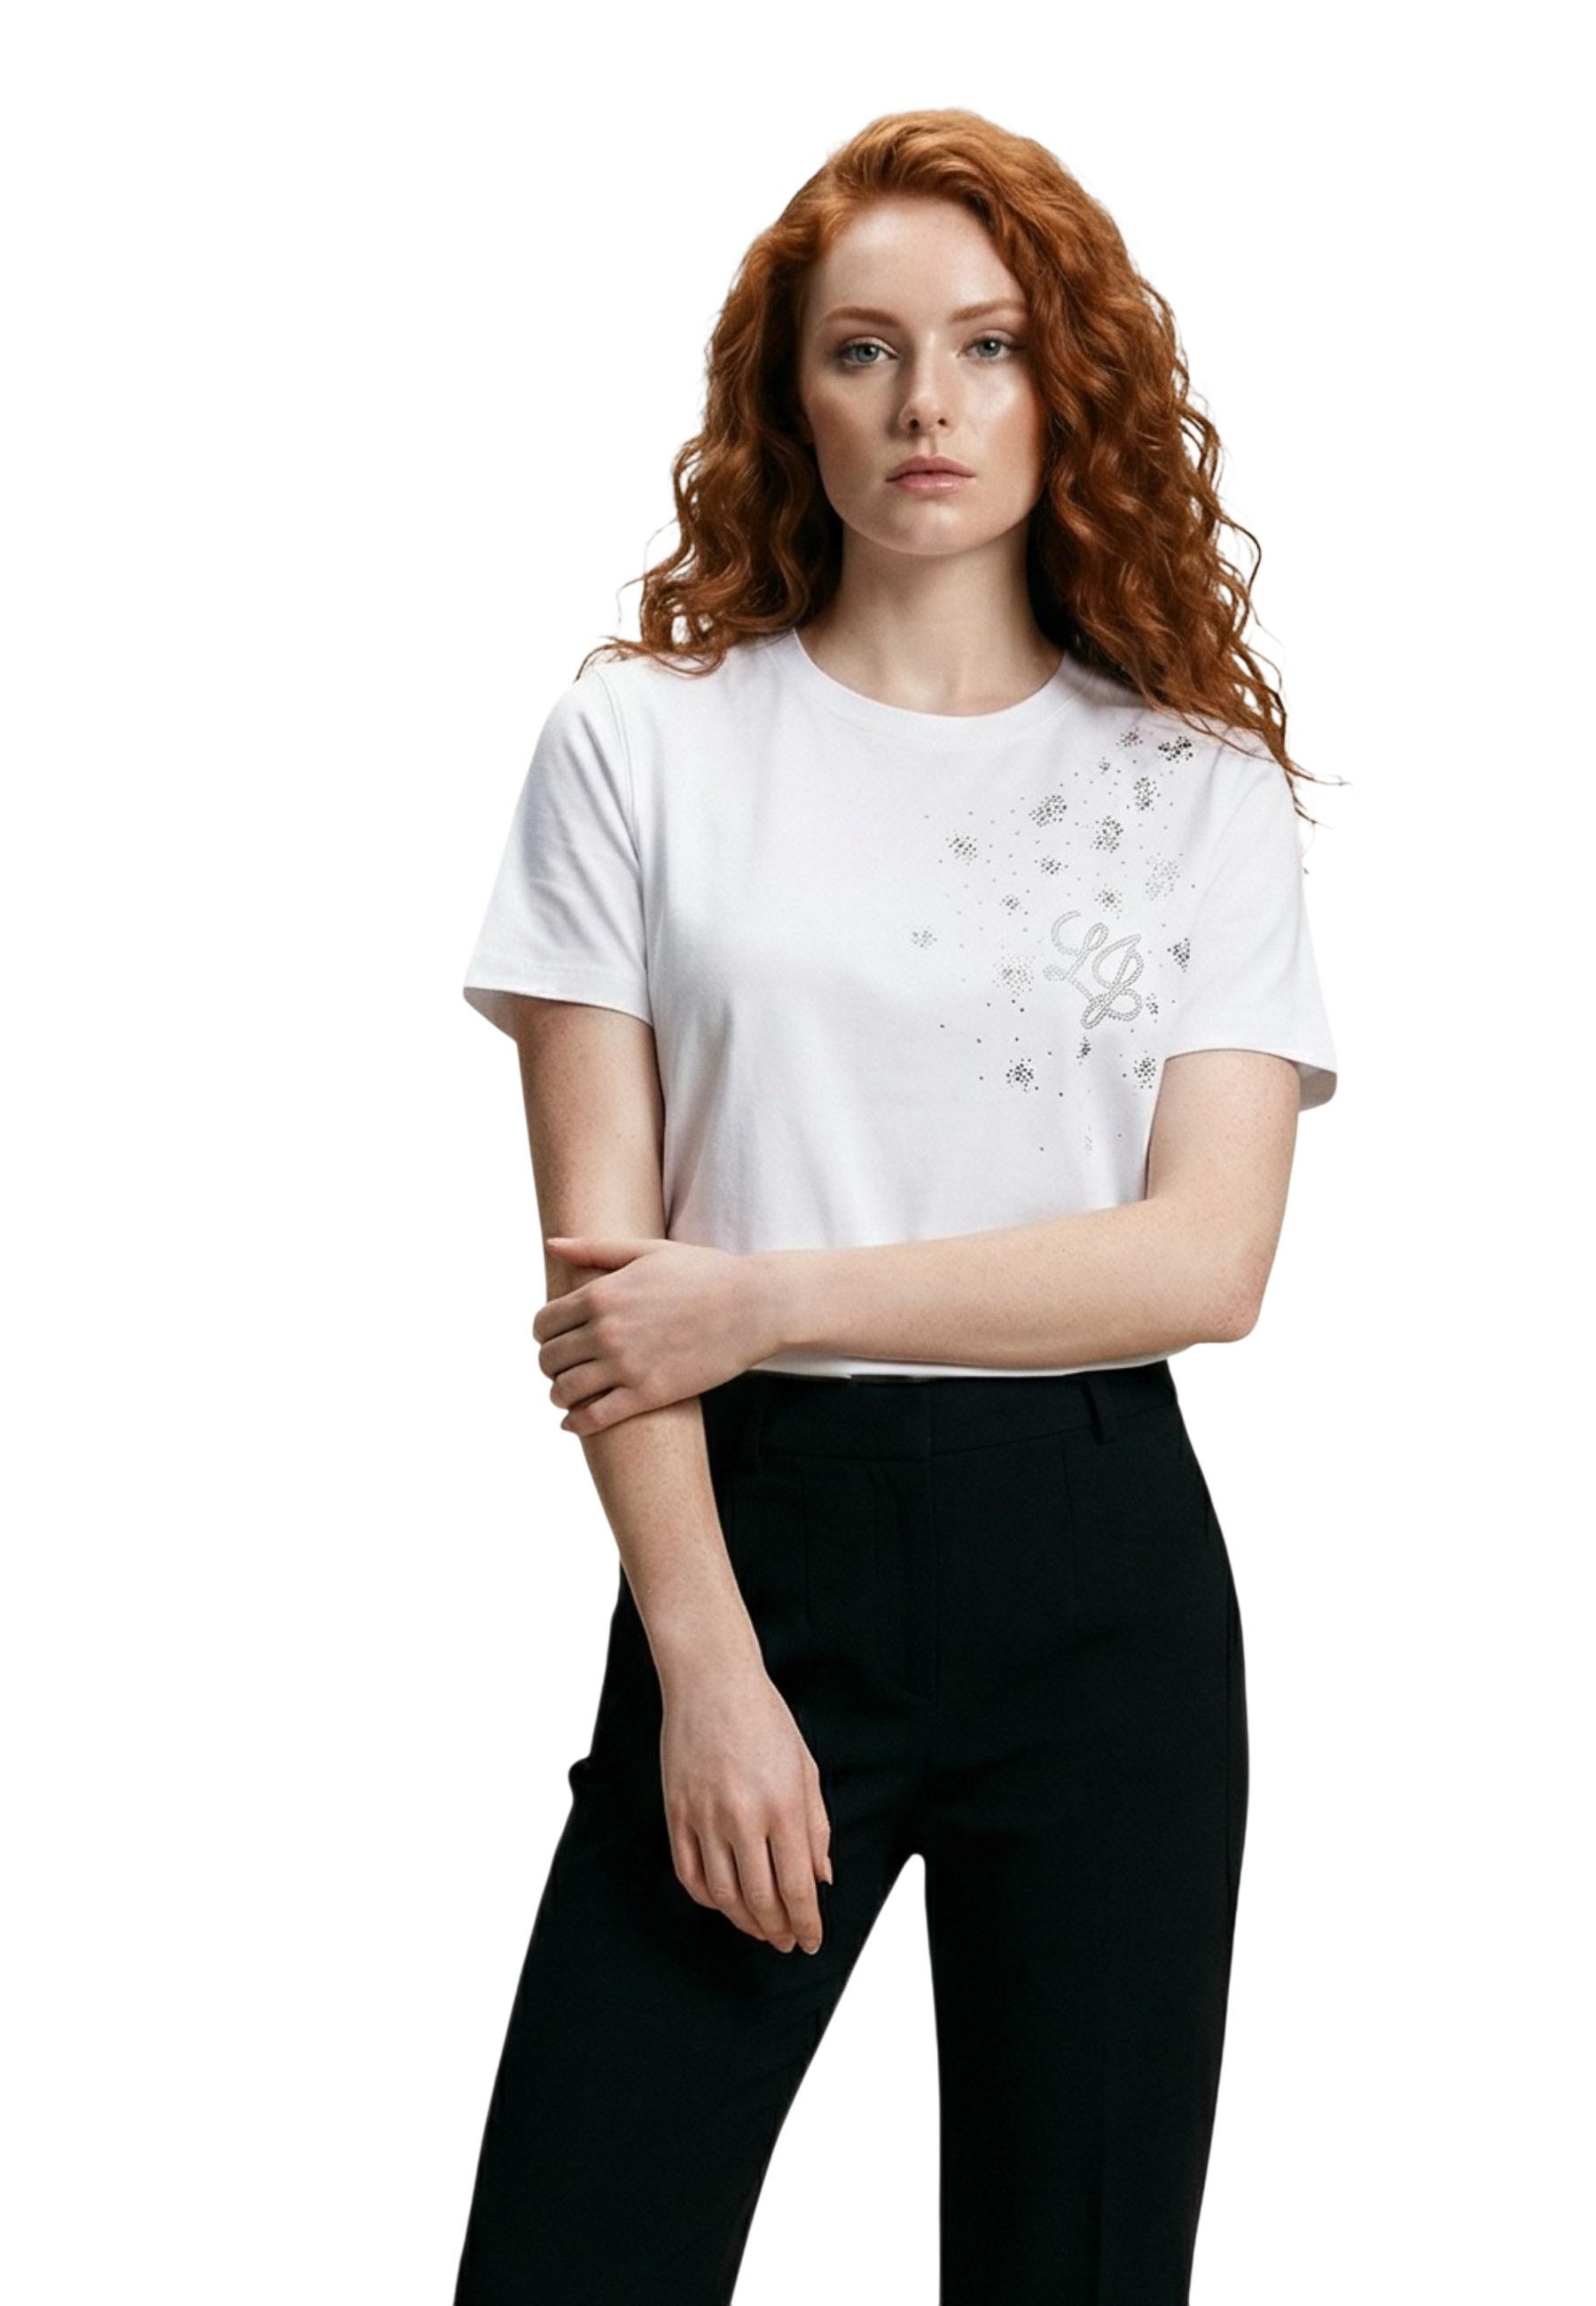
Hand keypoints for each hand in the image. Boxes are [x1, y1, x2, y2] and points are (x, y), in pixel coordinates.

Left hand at [535, 1234, 782, 1433]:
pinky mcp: (648, 1395)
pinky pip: (593, 1418)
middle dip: (550, 1365)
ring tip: (570, 1394)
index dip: (545, 1334)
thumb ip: (594, 1249)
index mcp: (600, 1294)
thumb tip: (551, 1243)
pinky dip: (577, 1423)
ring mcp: (625, 1365)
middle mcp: (605, 1331)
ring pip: (563, 1391)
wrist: (753, 1305)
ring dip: (559, 1395)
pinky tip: (576, 1421)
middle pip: (548, 1359)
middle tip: (565, 1368)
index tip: (557, 1339)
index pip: (543, 1324)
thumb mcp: (647, 1251)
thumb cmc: (704, 1273)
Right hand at [660, 1648, 832, 1953]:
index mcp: (784, 1806)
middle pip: (760, 1900)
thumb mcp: (806, 1769)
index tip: (810, 1942)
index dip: (806, 1924)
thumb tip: (821, 1879)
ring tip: (760, 1928)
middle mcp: (743, 1817)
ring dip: (744, 1922)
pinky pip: (689, 1873)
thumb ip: (816, 1828)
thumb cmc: (766, 1719)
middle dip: (778, 1930)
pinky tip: (723, 1902)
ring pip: (723, 1895)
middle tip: (787, 1942)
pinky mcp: (676, 1812)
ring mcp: (705, 1817)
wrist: (712, 1681)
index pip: (796, 1887)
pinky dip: (707, 1899)